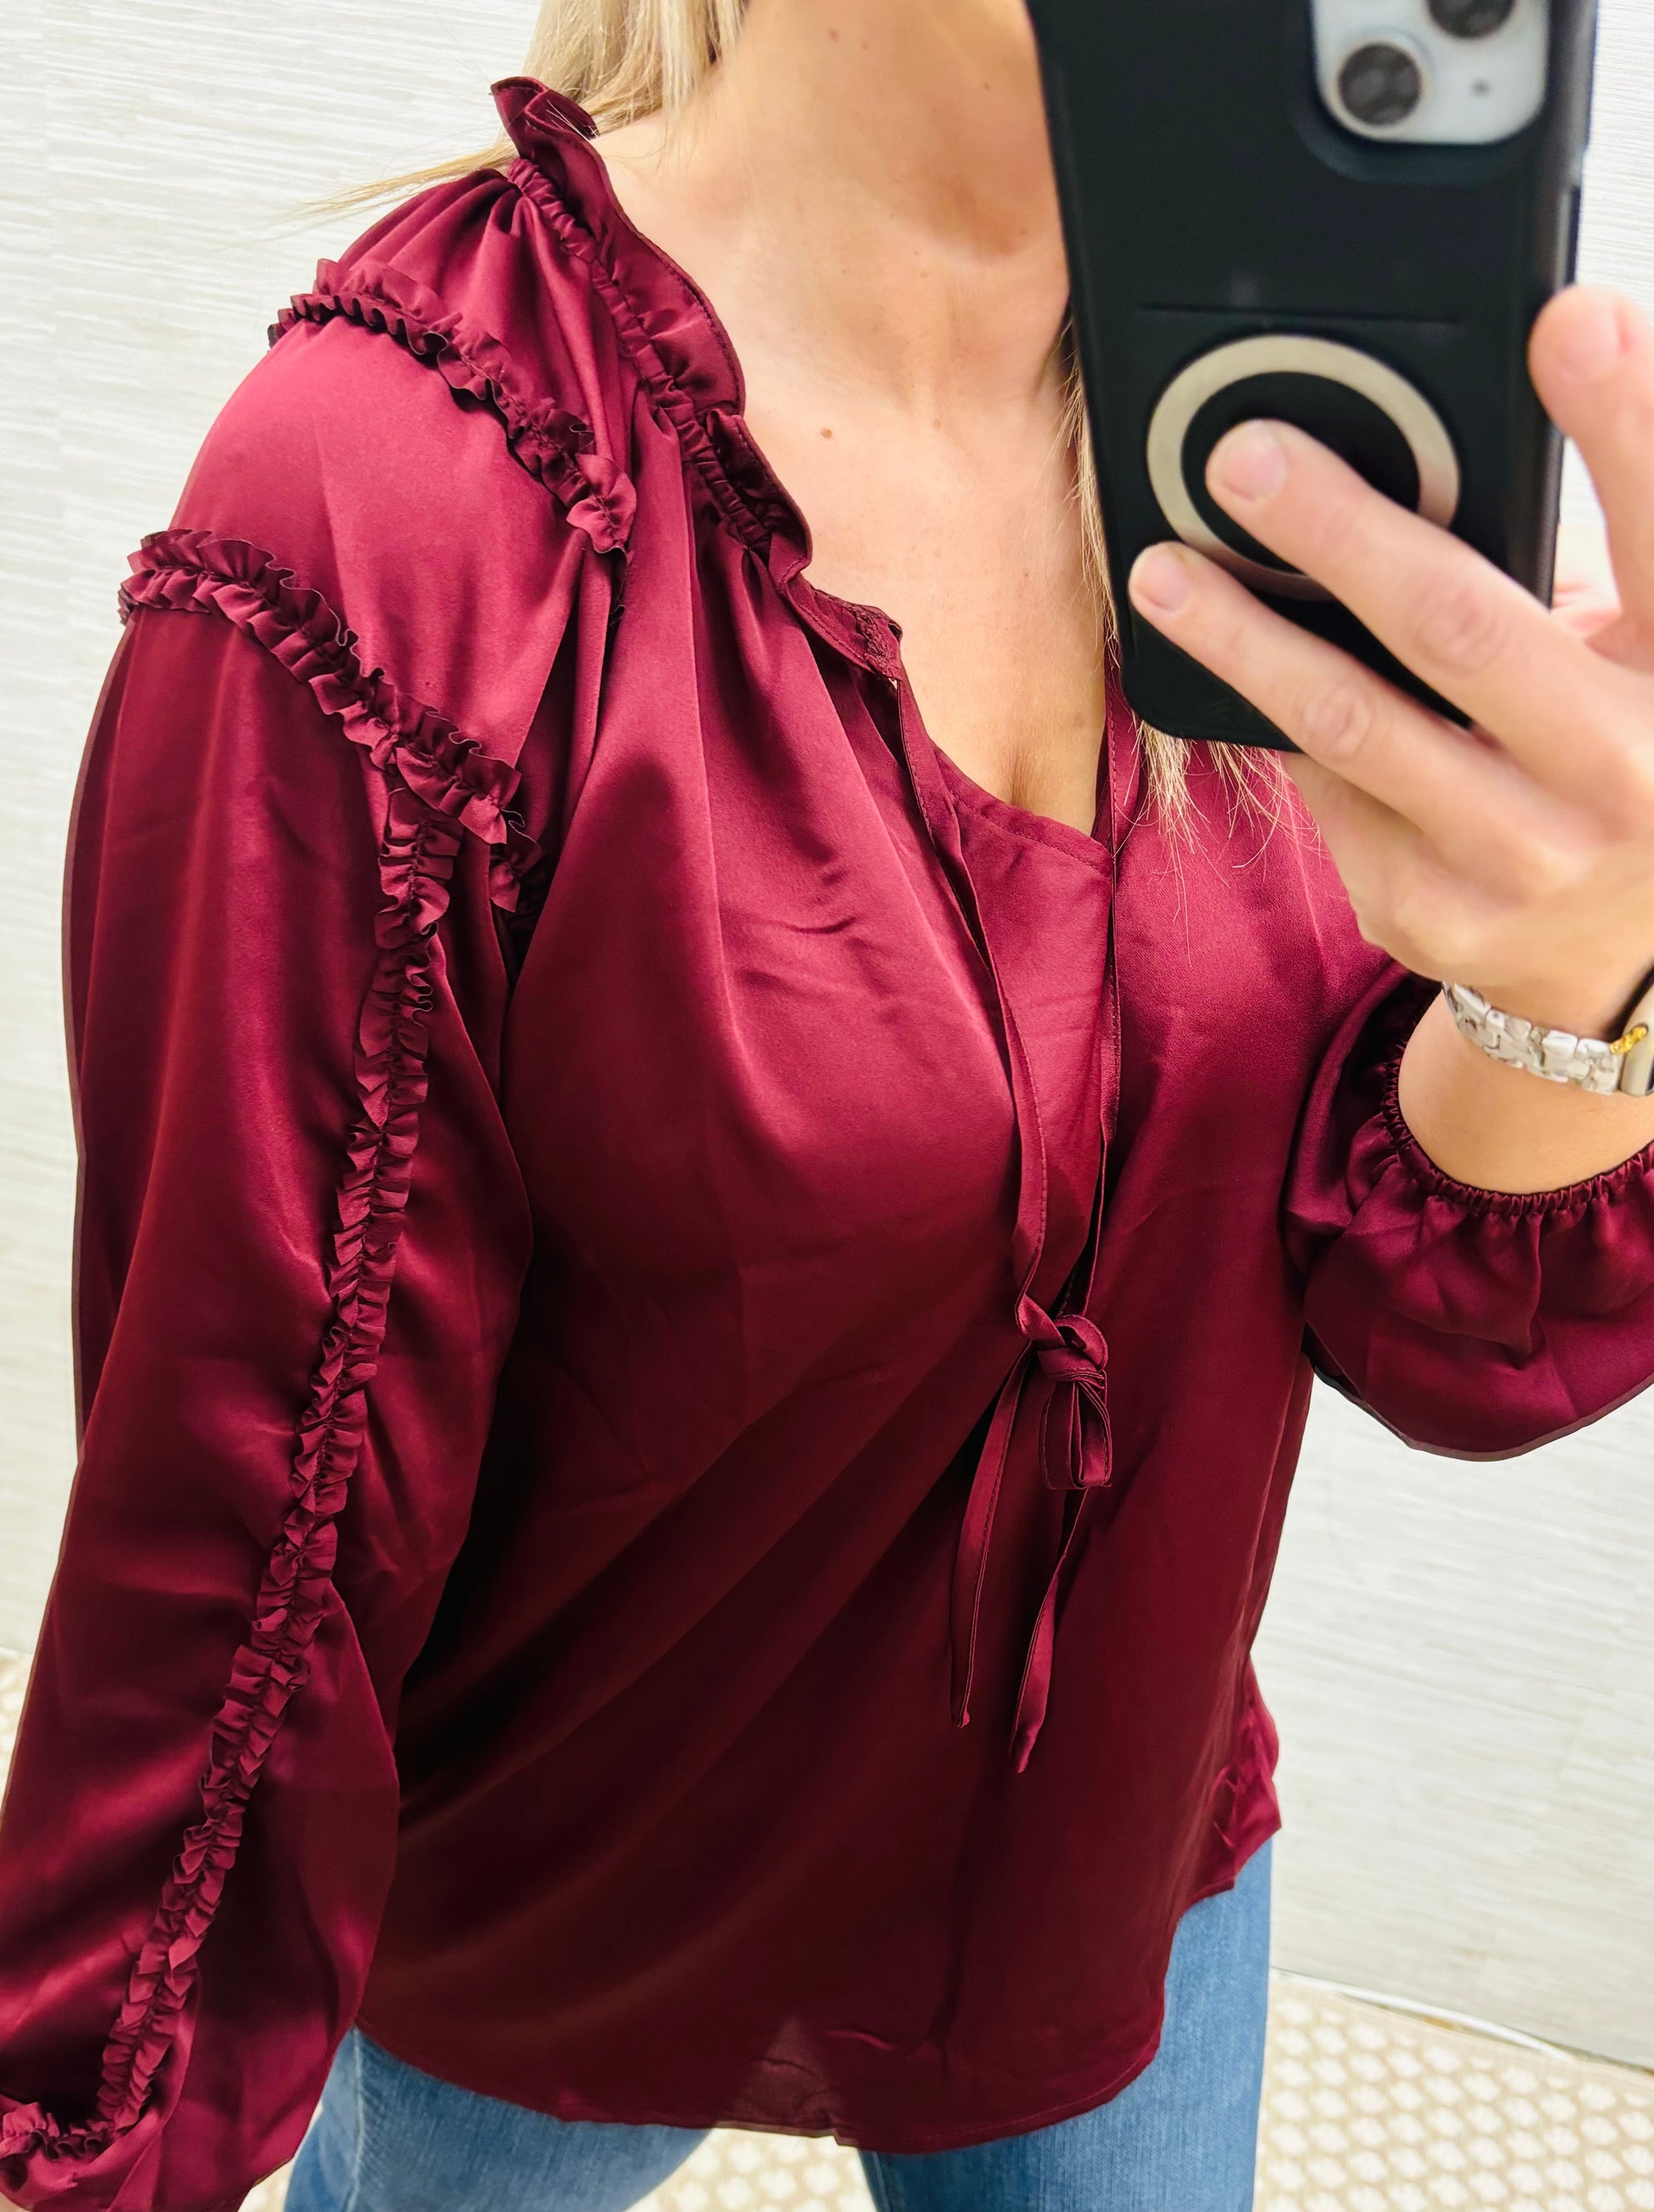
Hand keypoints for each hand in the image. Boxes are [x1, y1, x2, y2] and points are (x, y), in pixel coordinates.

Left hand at [1126, 285, 1653, 1043]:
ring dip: (1244, 638)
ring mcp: (1522, 861)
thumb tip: (1443, 444)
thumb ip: (1577, 570)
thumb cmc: (1627, 759)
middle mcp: (1625, 775)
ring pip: (1353, 725)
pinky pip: (1326, 791)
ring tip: (1167, 574)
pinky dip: (1274, 720)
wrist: (1625, 965)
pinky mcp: (1432, 915)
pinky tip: (1230, 668)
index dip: (1625, 419)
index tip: (1566, 317)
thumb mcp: (1644, 657)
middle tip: (1248, 460)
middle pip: (1462, 626)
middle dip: (1342, 531)